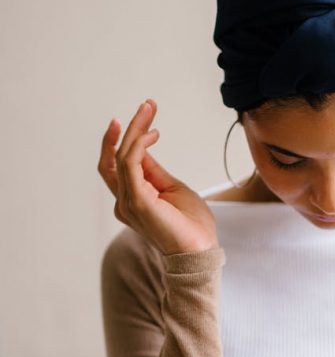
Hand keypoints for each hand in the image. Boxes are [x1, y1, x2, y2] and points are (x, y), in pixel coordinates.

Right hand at [97, 98, 218, 255]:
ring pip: (121, 157)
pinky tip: (153, 134)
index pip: (118, 165)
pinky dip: (138, 144)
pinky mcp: (137, 201)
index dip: (123, 139)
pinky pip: (129, 164)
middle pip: (112, 159)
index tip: (141, 117)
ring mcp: (128, 203)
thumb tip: (143, 148)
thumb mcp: (172, 188)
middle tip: (145, 106)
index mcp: (132, 200)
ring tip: (149, 111)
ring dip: (134, 130)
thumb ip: (153, 171)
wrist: (200, 250)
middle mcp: (124, 202)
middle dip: (125, 130)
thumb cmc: (191, 225)